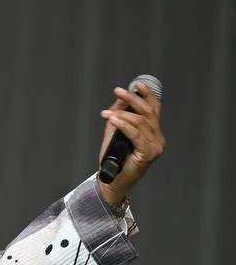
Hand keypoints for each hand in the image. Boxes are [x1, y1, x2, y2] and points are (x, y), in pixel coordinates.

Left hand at [96, 81, 163, 206]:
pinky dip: (123, 124)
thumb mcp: (114, 134)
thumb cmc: (113, 160)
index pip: (154, 109)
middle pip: (148, 113)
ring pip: (140, 123)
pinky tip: (112, 119)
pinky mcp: (148, 154)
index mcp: (153, 133)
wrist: (111, 181)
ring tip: (107, 112)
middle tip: (118, 90)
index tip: (137, 84)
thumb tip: (120, 99)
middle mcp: (158, 139)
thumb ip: (118, 117)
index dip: (147, 95)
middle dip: (133, 99)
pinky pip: (135, 134)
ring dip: (122, 114)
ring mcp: (155, 147)